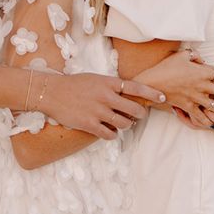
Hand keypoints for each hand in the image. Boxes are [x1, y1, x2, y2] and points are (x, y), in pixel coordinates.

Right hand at [40, 72, 164, 139]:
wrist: (51, 92)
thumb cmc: (74, 84)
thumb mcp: (95, 79)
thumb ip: (111, 86)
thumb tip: (127, 95)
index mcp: (108, 83)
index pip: (136, 87)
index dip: (151, 93)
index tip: (162, 97)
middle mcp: (106, 97)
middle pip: (134, 109)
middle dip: (140, 114)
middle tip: (138, 116)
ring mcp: (98, 111)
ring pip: (124, 123)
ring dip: (126, 125)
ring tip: (122, 123)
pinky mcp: (89, 124)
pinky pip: (110, 134)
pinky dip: (113, 135)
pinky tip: (109, 132)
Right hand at [139, 49, 213, 129]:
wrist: (152, 82)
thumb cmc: (166, 66)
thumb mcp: (181, 54)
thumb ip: (195, 55)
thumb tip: (202, 60)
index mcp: (202, 72)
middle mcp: (201, 86)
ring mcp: (195, 98)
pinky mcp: (187, 106)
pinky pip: (200, 116)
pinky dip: (207, 121)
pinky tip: (213, 125)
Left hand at [175, 98, 213, 146]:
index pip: (202, 114)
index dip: (192, 104)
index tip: (182, 95)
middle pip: (196, 116)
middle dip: (184, 109)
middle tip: (171, 99)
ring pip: (198, 117)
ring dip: (187, 109)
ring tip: (175, 102)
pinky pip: (204, 116)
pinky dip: (196, 110)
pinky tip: (191, 102)